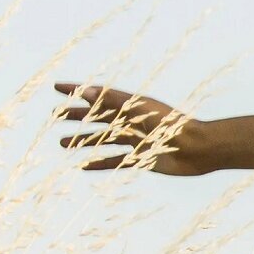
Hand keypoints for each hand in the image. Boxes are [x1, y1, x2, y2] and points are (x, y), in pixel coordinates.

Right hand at [52, 82, 218, 173]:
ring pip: (103, 139)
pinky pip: (115, 161)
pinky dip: (99, 163)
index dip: (77, 90)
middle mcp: (131, 120)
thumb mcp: (140, 109)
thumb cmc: (171, 125)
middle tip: (55, 116)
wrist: (197, 149)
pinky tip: (83, 166)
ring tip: (62, 143)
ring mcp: (135, 140)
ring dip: (83, 140)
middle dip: (76, 116)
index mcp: (131, 104)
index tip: (57, 87)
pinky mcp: (140, 158)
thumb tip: (87, 91)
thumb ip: (113, 101)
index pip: (98, 95)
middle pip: (97, 117)